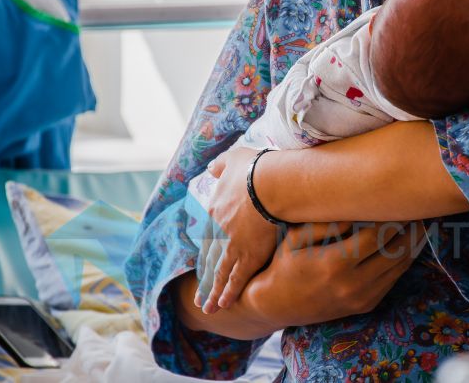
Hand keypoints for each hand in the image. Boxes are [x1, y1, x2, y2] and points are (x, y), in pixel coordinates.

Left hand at [199, 147, 279, 313]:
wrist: (269, 183)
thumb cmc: (254, 168)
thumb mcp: (231, 160)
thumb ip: (220, 165)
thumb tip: (211, 168)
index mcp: (214, 210)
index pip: (208, 236)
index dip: (206, 252)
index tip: (203, 263)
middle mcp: (218, 232)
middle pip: (210, 259)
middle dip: (205, 279)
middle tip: (199, 295)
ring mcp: (232, 246)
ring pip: (219, 273)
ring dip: (211, 292)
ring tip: (206, 307)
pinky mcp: (248, 256)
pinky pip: (236, 279)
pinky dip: (228, 292)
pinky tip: (223, 304)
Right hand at [246, 220, 426, 326]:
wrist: (276, 304)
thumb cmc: (284, 263)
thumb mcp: (296, 237)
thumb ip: (326, 222)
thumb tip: (356, 206)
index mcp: (335, 263)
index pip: (377, 235)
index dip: (393, 217)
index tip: (402, 199)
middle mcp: (352, 284)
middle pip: (396, 251)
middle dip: (411, 228)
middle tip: (421, 208)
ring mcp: (361, 298)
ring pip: (399, 267)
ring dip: (414, 244)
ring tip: (422, 222)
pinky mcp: (365, 306)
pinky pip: (393, 280)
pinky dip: (404, 261)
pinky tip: (409, 244)